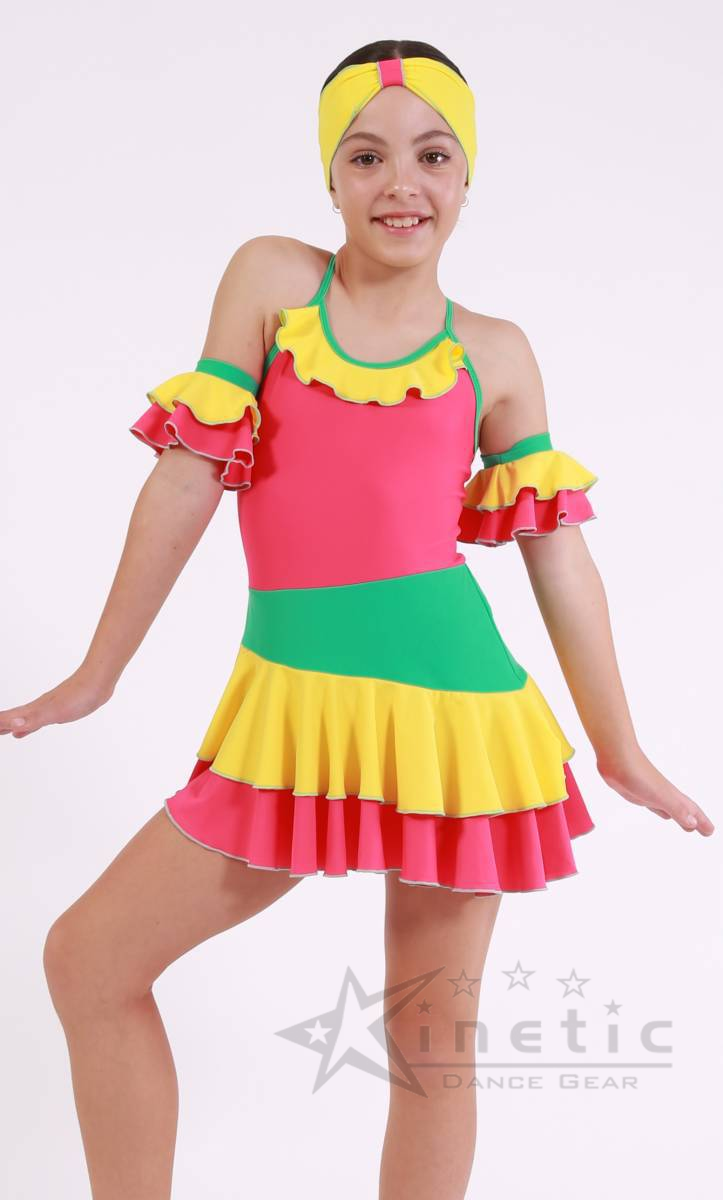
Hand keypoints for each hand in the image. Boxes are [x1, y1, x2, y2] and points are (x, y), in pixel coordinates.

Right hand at [0, 667, 114, 738]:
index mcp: (35, 709)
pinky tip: (33, 726)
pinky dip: (33, 724)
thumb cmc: (79, 695)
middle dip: (1, 724)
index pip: (10, 718)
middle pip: (14, 717)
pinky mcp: (61, 707)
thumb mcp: (54, 712)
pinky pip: (41, 718)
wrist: (99, 680)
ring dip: (15, 724)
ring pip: (27, 717)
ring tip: (5, 731)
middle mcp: (39, 707)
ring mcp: (49, 706)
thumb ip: (33, 719)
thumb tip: (12, 725)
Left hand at [597, 748, 714, 835]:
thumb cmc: (638, 774)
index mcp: (672, 796)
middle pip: (685, 811)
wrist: (616, 757)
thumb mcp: (660, 795)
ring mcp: (652, 794)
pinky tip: (661, 812)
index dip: (702, 822)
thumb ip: (676, 809)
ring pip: (671, 809)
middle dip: (695, 821)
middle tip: (705, 831)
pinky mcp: (638, 793)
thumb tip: (693, 824)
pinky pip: (655, 806)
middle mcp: (665, 795)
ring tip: (687, 826)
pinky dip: (661, 811)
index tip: (710, 832)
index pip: (692, 812)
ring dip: (680, 817)